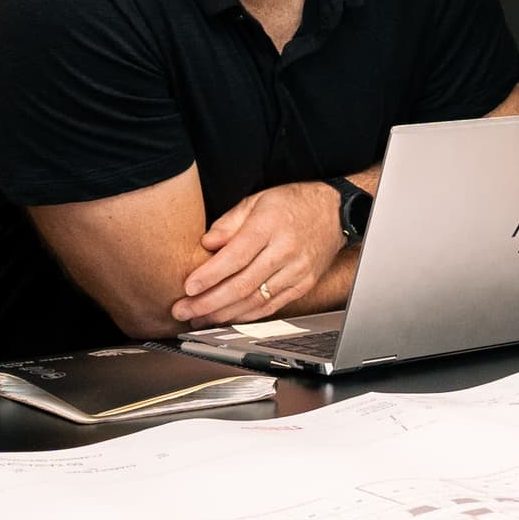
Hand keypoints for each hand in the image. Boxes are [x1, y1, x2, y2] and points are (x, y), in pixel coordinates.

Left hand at [173, 181, 347, 328]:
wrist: (335, 212)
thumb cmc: (293, 203)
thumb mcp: (257, 200)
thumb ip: (229, 223)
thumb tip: (206, 244)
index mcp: (270, 225)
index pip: (235, 256)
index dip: (210, 275)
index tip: (188, 287)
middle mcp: (285, 251)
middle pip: (242, 284)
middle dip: (208, 302)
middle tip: (183, 310)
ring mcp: (297, 271)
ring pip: (255, 301)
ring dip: (223, 314)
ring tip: (198, 319)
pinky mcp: (303, 285)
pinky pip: (271, 306)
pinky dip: (246, 315)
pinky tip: (226, 318)